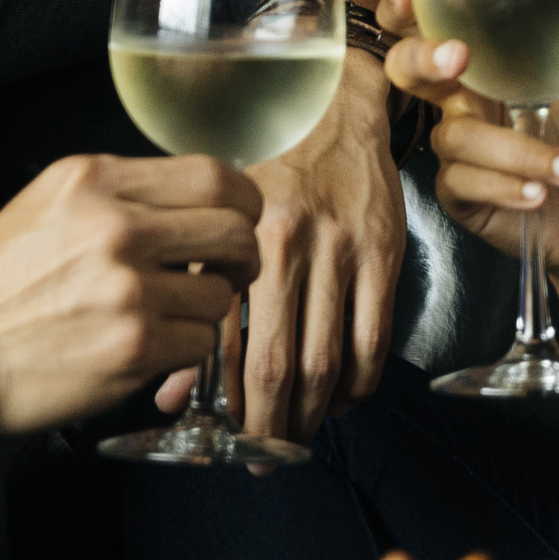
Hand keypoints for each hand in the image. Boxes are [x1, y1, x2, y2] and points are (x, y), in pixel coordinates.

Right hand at [0, 152, 258, 434]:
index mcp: (96, 180)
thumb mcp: (49, 204)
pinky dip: (186, 350)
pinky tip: (152, 347)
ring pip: (221, 292)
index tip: (239, 219)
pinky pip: (201, 343)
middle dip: (242, 255)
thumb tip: (197, 201)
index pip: (213, 175)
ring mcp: (127, 288)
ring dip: (207, 308)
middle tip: (230, 271)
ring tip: (172, 315)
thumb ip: (121, 193)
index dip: (242, 201)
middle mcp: (116, 226)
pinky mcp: (133, 345)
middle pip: (234, 228)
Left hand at [221, 49, 404, 441]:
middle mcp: (292, 246)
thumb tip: (173, 395)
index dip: (230, 408)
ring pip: (331, 360)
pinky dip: (361, 381)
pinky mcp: (385, 251)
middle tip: (266, 457)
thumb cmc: (264, 161)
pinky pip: (375, 336)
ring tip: (301, 435)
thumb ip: (194, 303)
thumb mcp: (214, 221)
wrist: (332, 102)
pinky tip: (345, 397)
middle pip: (282, 365)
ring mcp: (344, 250)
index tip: (229, 442)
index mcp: (240, 240)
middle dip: (273, 424)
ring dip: (317, 412)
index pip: (230, 346)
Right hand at [382, 0, 558, 287]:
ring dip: (515, 151)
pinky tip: (541, 192)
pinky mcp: (468, 195)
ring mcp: (468, 146)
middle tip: (458, 57)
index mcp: (500, 56)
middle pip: (407, 66)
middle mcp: (473, 96)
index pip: (436, 17)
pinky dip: (504, 186)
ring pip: (454, 134)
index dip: (410, 2)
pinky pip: (462, 184)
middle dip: (422, 57)